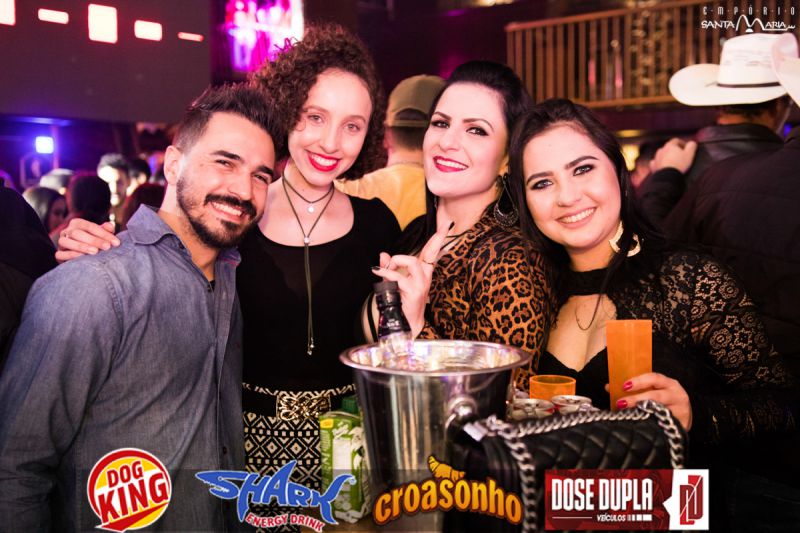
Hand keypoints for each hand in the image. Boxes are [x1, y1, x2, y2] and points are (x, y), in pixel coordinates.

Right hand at [55, 219, 118, 261]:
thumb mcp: (101, 234)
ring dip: (81, 247)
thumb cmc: (94, 242)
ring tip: (95, 252)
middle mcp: (67, 231)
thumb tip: (110, 226)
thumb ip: (106, 230)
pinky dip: (71, 256)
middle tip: (107, 247)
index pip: (90, 226)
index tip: (116, 242)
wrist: (83, 254)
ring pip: (66, 242)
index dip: (103, 234)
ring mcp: (61, 242)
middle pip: (77, 233)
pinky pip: (60, 254)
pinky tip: (82, 258)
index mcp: (77, 223)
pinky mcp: (59, 253)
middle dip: (93, 240)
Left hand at [372, 222, 450, 336]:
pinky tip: (378, 272)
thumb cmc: (402, 303)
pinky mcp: (414, 291)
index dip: (438, 239)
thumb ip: (389, 267)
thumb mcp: (393, 282)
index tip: (446, 225)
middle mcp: (425, 277)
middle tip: (417, 245)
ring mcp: (421, 284)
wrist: (406, 323)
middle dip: (434, 240)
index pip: (432, 253)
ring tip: (385, 268)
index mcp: (423, 273)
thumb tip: (383, 254)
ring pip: (412, 262)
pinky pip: (398, 277)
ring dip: (396, 261)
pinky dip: (386, 272)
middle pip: (429, 253)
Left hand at [615, 372, 692, 430]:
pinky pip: (664, 424)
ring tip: (629, 414)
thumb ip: (632, 388)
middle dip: (637, 399)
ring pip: (661, 410)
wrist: (682, 417)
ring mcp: (680, 410)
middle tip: (620, 403)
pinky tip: (641, 425)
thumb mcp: (651, 391)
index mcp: (668, 383)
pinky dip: (652, 424)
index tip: (624, 386)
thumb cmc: (663, 401)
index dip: (639, 381)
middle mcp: (676, 394)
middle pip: (657, 396)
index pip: (654, 378)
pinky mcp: (681, 424)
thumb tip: (608, 387)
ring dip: (643, 412)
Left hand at [649, 138, 697, 173]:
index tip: (686, 148)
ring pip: (662, 154)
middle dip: (674, 150)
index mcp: (669, 145)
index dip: (682, 143)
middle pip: (668, 147)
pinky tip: (664, 166)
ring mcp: (656, 158)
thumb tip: (691, 143)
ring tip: (673, 161)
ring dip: (667, 156)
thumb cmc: (679, 165)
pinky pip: (656, 162)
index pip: (676, 140)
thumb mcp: (689, 154)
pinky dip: (660, 163)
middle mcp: (661, 150)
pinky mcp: (654, 166)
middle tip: (680, 156)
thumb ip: (691, 146)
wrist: (668, 176)